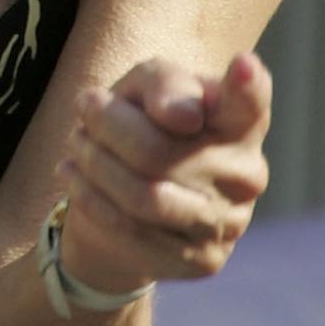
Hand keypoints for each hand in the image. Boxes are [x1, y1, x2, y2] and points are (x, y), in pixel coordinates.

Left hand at [55, 51, 270, 297]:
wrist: (130, 199)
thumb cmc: (146, 123)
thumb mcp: (148, 86)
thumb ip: (164, 83)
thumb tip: (183, 116)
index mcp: (241, 124)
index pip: (252, 104)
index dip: (249, 86)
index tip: (243, 64)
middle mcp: (247, 175)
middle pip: (159, 150)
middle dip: (107, 126)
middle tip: (84, 106)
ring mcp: (229, 223)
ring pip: (145, 195)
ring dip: (95, 164)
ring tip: (76, 143)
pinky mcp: (203, 261)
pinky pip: (134, 233)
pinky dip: (91, 200)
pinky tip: (73, 176)